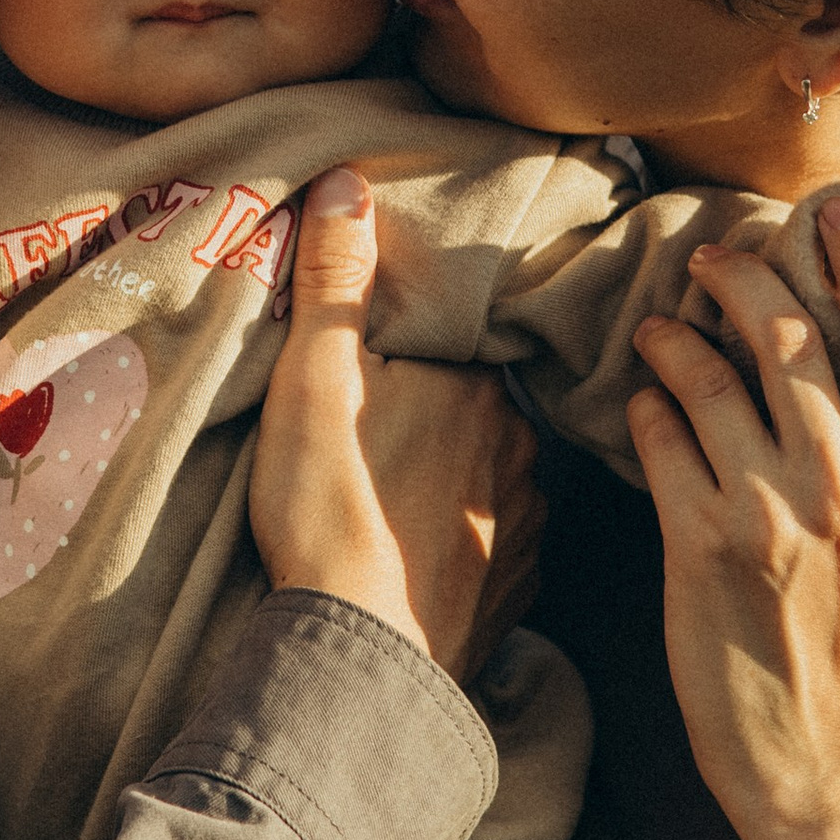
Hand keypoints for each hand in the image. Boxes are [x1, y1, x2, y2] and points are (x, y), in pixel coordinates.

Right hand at [249, 168, 538, 676]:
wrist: (362, 658)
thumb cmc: (332, 510)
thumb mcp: (313, 380)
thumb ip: (335, 281)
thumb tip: (348, 182)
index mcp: (483, 389)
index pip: (461, 343)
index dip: (421, 349)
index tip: (384, 362)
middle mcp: (523, 450)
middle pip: (480, 409)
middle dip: (442, 411)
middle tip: (384, 428)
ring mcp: (526, 525)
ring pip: (493, 476)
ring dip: (458, 478)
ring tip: (400, 490)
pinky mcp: (517, 591)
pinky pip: (496, 545)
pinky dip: (465, 541)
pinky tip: (423, 551)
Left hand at [629, 201, 839, 839]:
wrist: (827, 767)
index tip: (830, 220)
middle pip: (790, 334)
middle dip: (745, 275)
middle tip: (712, 260)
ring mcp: (767, 514)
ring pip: (710, 376)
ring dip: (676, 336)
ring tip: (661, 329)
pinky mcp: (698, 548)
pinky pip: (661, 437)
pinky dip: (646, 403)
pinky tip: (643, 399)